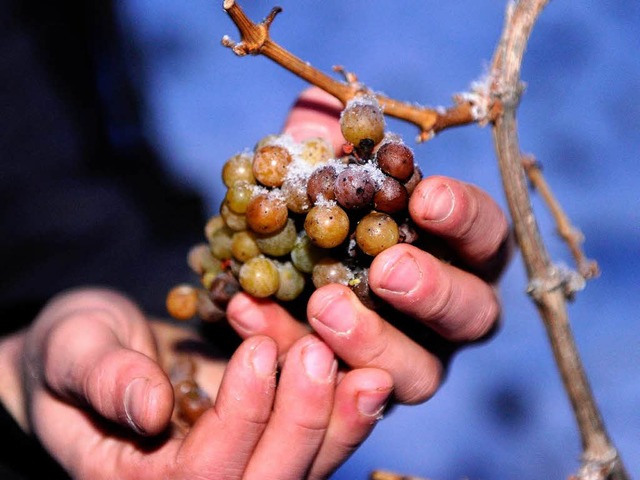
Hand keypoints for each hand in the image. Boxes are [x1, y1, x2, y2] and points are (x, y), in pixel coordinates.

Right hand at [0, 287, 391, 478]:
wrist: (100, 347)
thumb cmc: (75, 349)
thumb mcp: (71, 352)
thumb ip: (102, 379)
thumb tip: (148, 407)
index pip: (200, 474)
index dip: (238, 416)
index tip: (259, 347)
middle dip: (298, 423)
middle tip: (318, 355)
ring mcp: (240, 467)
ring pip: (301, 472)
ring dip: (339, 425)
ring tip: (370, 374)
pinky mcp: (268, 441)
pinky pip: (316, 446)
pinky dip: (345, 416)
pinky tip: (371, 378)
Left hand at [226, 87, 512, 403]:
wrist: (263, 278)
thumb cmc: (309, 213)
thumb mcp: (312, 170)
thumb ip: (323, 139)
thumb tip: (321, 102)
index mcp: (455, 253)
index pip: (485, 235)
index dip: (464, 217)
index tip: (425, 197)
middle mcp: (446, 314)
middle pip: (473, 314)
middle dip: (434, 291)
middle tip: (387, 269)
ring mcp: (408, 361)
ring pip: (421, 373)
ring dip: (375, 341)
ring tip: (322, 306)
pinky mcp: (358, 395)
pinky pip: (342, 392)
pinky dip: (295, 351)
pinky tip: (249, 312)